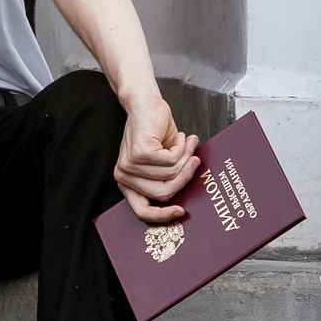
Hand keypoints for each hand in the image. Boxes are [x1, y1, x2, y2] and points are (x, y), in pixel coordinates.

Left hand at [111, 92, 199, 222]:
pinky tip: (178, 136)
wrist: (145, 103)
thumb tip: (187, 204)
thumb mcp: (162, 163)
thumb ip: (169, 180)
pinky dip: (181, 148)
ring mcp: (129, 165)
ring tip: (187, 143)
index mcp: (128, 183)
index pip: (142, 212)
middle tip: (196, 161)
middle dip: (185, 177)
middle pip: (164, 194)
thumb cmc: (156, 133)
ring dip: (186, 158)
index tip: (182, 212)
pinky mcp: (139, 153)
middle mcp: (124, 176)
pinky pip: (172, 161)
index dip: (163, 216)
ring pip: (171, 176)